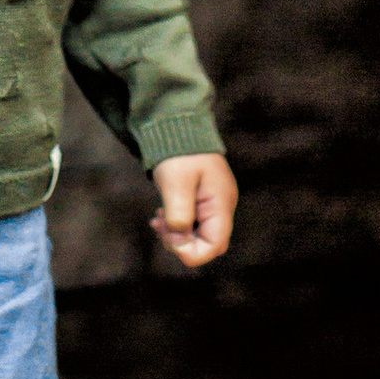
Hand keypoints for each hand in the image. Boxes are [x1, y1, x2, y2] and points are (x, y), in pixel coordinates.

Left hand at [149, 154, 236, 270]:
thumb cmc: (179, 152)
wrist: (179, 127)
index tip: (170, 235)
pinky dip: (176, 225)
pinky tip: (161, 215)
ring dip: (176, 234)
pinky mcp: (202, 200)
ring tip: (158, 218)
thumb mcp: (176, 183)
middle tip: (161, 227)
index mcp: (220, 204)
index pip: (215, 245)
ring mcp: (213, 204)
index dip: (191, 251)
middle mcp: (221, 207)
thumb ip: (179, 214)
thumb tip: (179, 238)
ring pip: (198, 236)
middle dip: (182, 244)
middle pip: (208, 245)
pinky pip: (192, 224)